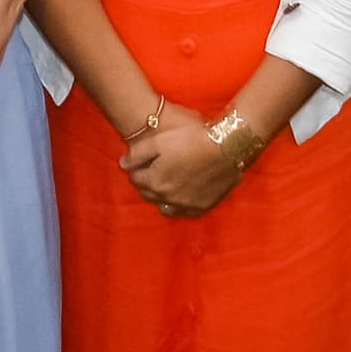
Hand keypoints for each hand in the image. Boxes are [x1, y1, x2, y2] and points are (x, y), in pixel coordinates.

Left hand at [121, 110, 255, 217]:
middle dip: (147, 182)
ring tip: (167, 181)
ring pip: (165, 206)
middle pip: (148, 194)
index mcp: (155, 183)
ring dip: (162, 196)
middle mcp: (168, 199)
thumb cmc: (192, 139)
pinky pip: (184, 212)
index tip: (143, 160)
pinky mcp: (202, 207)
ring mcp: (186, 206)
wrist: (227, 147)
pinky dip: (179, 205)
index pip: (136, 179)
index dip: (137, 167)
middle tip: (153, 168)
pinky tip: (182, 193)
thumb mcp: (159, 140)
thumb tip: (123, 165)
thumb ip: (137, 154)